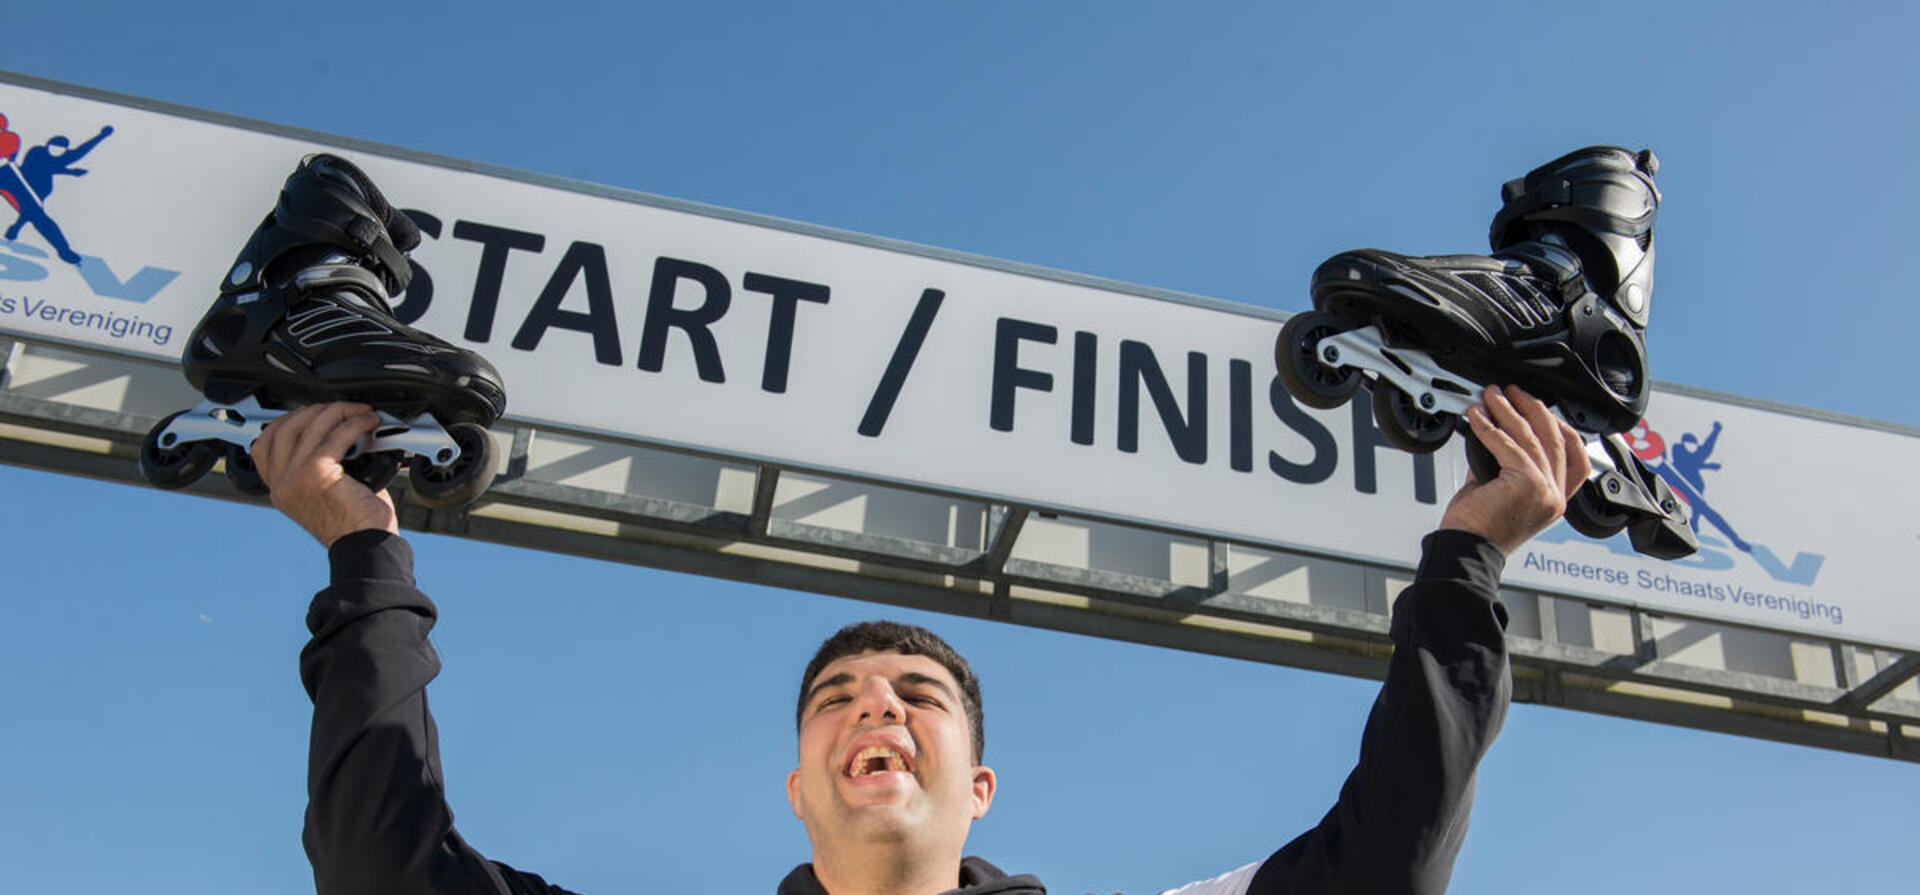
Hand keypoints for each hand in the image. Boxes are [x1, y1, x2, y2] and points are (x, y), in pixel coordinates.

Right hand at [250, 402, 397, 546]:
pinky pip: (336, 436)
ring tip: (361, 411)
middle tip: (343, 407)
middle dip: (316, 410)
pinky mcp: (317, 474)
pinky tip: (368, 422)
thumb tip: (343, 436)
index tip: (311, 412)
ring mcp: (295, 479)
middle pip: (285, 428)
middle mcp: (282, 484)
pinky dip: (354, 423)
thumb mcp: (327, 493)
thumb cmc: (356, 526)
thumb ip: (322, 466)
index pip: (263, 444)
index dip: (286, 420)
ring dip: (339, 411)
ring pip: (310, 426)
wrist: (366, 549)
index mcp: (280, 490)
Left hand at [1439, 385, 1590, 554]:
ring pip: (1531, 437)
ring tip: (1492, 396)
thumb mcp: (1499, 490)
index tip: (1540, 408)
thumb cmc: (1477, 529)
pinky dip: (1488, 426)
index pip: (1576, 457)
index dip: (1560, 427)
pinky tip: (1476, 416)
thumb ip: (1504, 464)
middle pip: (1555, 439)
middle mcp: (1555, 496)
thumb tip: (1494, 434)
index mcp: (1555, 500)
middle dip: (1532, 409)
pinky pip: (1506, 444)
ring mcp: (1545, 490)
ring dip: (1508, 411)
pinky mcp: (1526, 484)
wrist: (1465, 551)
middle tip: (1512, 392)